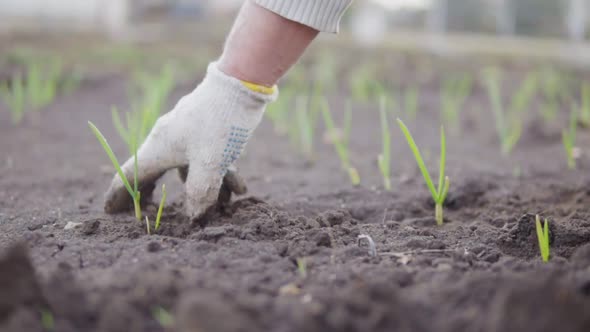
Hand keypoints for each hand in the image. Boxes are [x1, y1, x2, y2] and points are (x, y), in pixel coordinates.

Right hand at [103, 62, 275, 218]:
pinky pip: (206, 157)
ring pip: (188, 167)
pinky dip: (219, 174)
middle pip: (154, 171)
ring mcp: (188, 132)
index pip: (131, 175)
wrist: (242, 82)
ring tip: (220, 206)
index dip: (120, 195)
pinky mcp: (207, 127)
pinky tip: (239, 189)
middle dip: (154, 193)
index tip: (111, 212)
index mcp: (159, 147)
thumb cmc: (220, 124)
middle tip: (148, 212)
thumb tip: (195, 215)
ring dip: (202, 187)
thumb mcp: (210, 164)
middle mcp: (168, 139)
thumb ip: (201, 193)